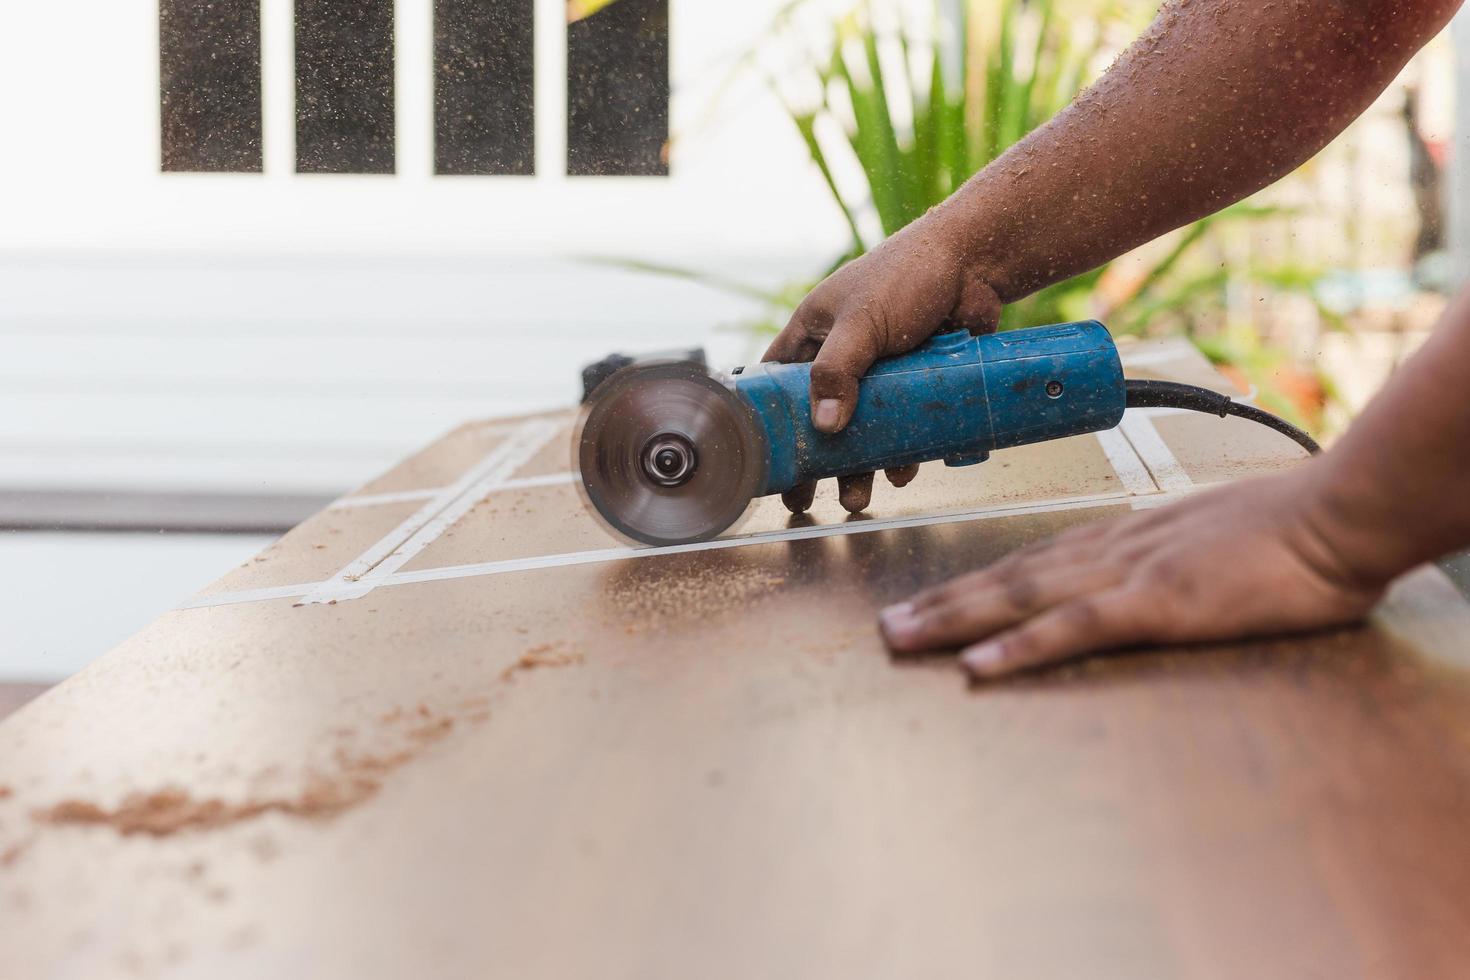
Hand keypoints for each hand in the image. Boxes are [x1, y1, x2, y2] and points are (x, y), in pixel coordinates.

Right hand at [762, 223, 1002, 513]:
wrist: (978, 263)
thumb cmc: (908, 274)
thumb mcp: (863, 322)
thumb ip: (839, 371)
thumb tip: (825, 426)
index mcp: (814, 332)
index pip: (777, 382)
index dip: (769, 421)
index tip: (767, 461)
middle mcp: (844, 356)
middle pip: (822, 417)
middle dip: (818, 459)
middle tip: (807, 498)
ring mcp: (882, 373)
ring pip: (865, 429)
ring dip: (861, 466)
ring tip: (858, 498)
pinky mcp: (918, 383)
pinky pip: (906, 426)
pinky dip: (904, 451)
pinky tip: (904, 470)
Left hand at [878, 469, 1386, 680]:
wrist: (1332, 516)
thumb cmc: (1276, 530)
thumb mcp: (1199, 540)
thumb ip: (1154, 558)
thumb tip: (1127, 577)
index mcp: (1116, 540)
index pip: (1025, 563)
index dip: (969, 584)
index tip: (923, 601)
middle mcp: (1105, 552)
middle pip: (1006, 579)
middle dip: (940, 604)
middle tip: (885, 627)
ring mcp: (1126, 576)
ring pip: (1021, 598)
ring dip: (955, 620)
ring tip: (901, 639)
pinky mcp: (1156, 604)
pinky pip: (1074, 629)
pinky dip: (1021, 647)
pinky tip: (978, 666)